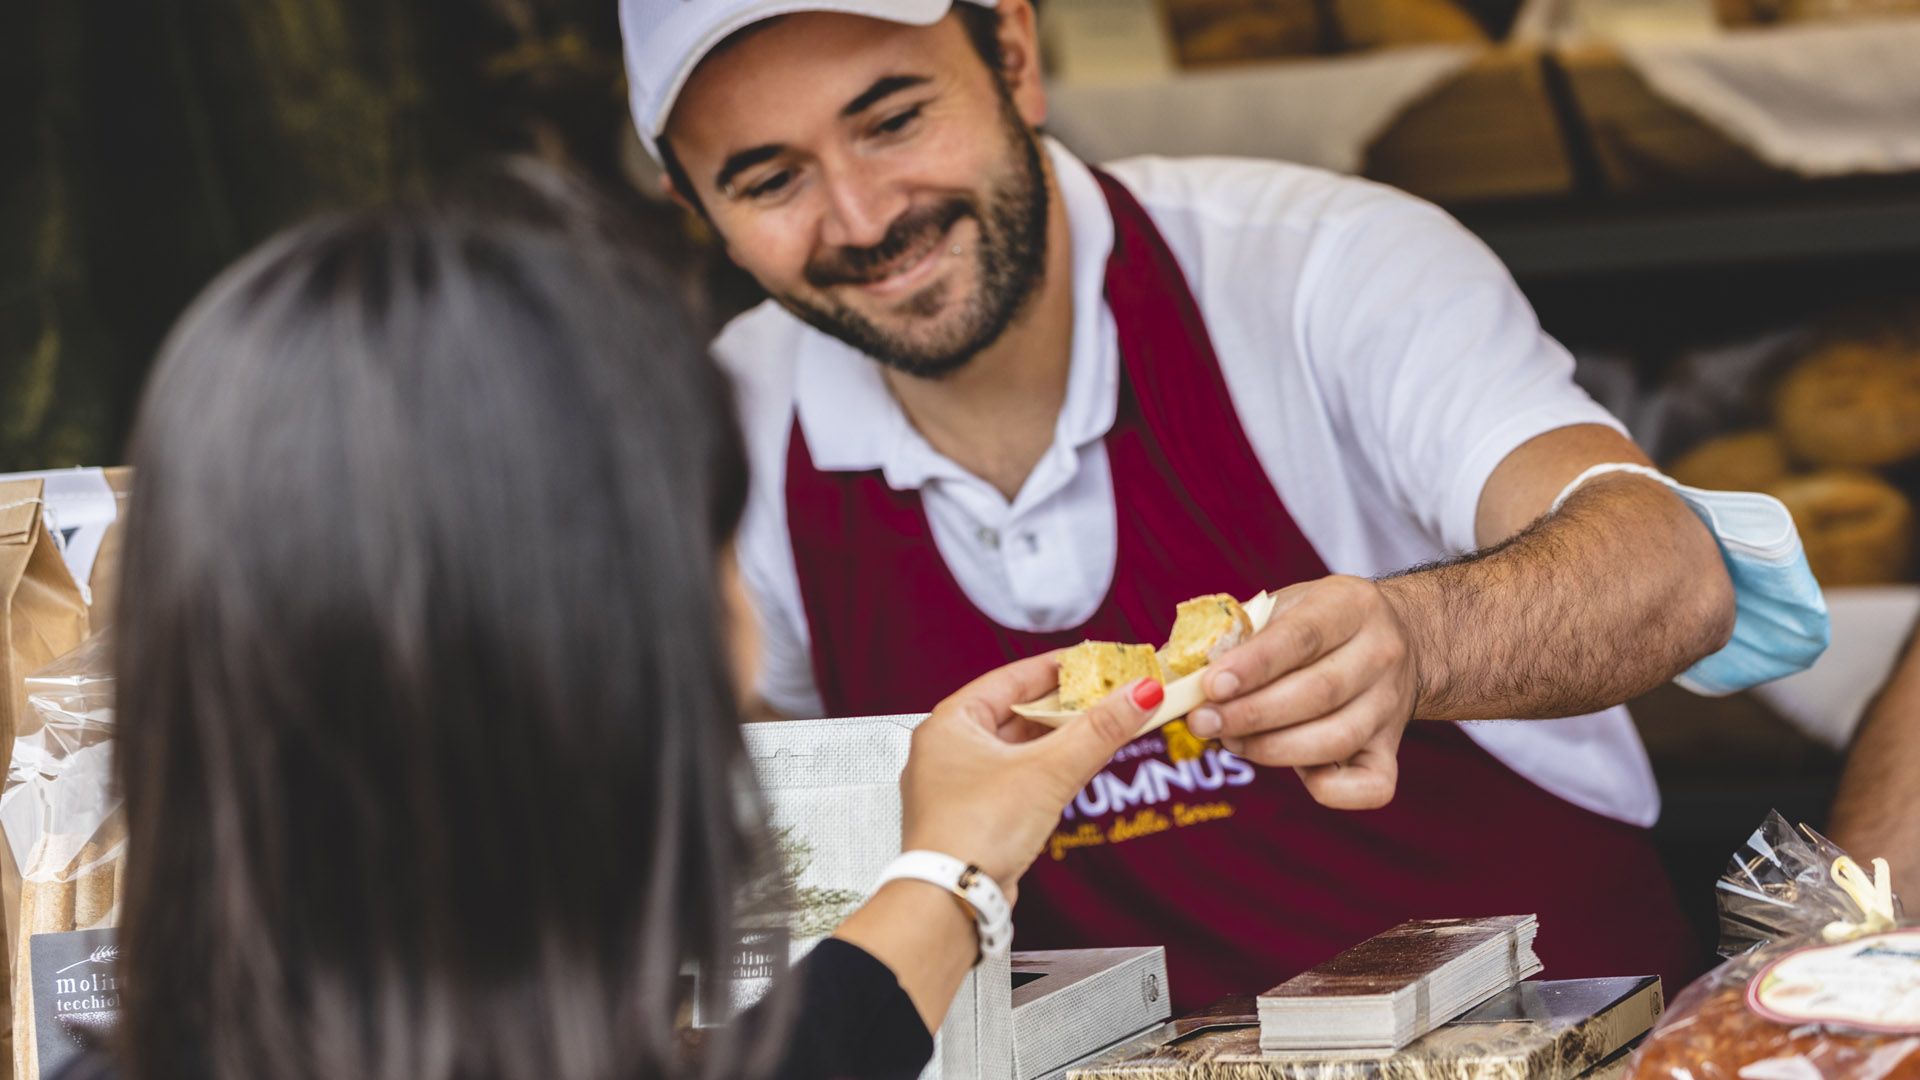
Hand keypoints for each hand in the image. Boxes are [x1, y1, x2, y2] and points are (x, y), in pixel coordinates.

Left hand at [901, 654, 1159, 888]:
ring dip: (1056, 741)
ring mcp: (956, 785)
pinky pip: (1013, 780)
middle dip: (1063, 707)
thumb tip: (1138, 695)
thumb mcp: (1048, 771)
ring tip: (1097, 729)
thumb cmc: (973, 833)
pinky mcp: (971, 817)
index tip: (1092, 661)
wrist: (950, 900)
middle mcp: (946, 750)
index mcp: (950, 723)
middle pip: (1014, 713)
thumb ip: (1098, 731)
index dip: (1056, 668)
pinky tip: (1070, 772)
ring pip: (1015, 749)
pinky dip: (1043, 771)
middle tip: (1104, 696)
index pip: (1010, 678)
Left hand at [1188, 576, 1419, 810]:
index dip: (1254, 665)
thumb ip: (1236, 634)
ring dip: (1271, 748)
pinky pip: (1371, 786)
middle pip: (1317, 692)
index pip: (1303, 636)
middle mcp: (1381, 654)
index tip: (1210, 686)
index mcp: (1352, 606)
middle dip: (1249, 714)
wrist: (1400, 639)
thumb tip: (1174, 670)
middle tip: (1202, 722)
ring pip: (1335, 738)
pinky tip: (1294, 777)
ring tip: (1230, 741)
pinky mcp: (1392, 748)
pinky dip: (1332, 791)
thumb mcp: (1283, 608)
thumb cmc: (1317, 626)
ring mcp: (1391, 705)